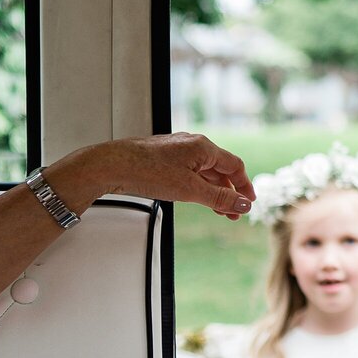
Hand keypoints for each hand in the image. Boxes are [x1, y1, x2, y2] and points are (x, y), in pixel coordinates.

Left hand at [50, 133, 255, 218]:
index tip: (248, 202)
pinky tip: (195, 197)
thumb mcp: (189, 189)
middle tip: (232, 213)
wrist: (109, 165)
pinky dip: (197, 186)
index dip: (244, 185)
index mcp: (203, 147)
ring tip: (216, 210)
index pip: (234, 165)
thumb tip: (243, 204)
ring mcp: (177, 150)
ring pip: (204, 171)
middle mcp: (192, 144)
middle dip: (228, 192)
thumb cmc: (146, 171)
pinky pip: (189, 171)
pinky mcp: (164, 157)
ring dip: (213, 191)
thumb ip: (219, 198)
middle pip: (220, 169)